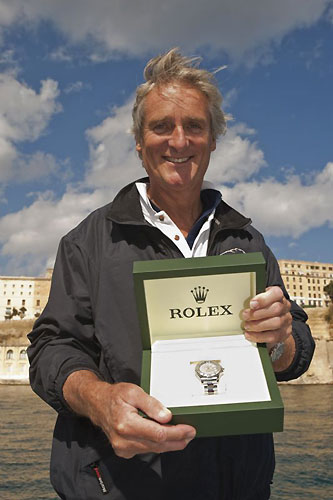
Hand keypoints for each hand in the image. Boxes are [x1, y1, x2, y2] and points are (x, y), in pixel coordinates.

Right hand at [63, 371, 195, 458]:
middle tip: (191, 433)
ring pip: (153, 449)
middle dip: (177, 440)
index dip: (177, 433)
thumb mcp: (133, 391)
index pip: (158, 434)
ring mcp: (123, 448)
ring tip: (182, 434)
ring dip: (170, 443)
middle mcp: (124, 439)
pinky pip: (146, 450)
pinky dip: (158, 444)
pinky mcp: (124, 451)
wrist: (97, 404)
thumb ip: (151, 403)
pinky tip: (165, 437)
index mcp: (126, 424)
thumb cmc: (115, 396)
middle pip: (158, 445)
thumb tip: (167, 416)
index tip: (189, 429)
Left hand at [242, 286, 291, 349]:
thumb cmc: (263, 310)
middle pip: (276, 309)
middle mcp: (285, 307)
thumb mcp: (258, 302)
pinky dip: (258, 336)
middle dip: (258, 313)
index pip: (276, 293)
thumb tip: (241, 304)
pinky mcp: (284, 333)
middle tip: (245, 316)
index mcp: (278, 296)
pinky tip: (249, 334)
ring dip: (258, 325)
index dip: (263, 299)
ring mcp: (286, 320)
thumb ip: (254, 301)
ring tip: (247, 325)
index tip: (252, 304)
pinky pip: (273, 336)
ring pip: (276, 323)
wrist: (273, 326)